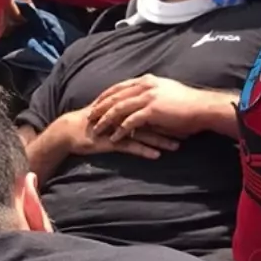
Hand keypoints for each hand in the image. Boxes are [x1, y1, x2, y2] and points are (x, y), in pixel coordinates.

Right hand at [63, 104, 179, 160]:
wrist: (70, 131)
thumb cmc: (93, 123)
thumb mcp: (113, 114)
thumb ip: (129, 111)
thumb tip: (146, 112)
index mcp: (125, 105)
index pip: (151, 107)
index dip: (169, 112)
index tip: (186, 118)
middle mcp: (123, 114)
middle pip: (151, 119)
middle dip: (170, 126)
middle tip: (189, 131)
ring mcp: (117, 127)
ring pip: (144, 133)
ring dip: (161, 139)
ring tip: (177, 146)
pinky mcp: (110, 140)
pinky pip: (130, 146)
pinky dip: (144, 150)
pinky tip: (156, 155)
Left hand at [88, 76, 213, 140]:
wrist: (204, 108)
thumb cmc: (189, 104)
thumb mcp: (166, 95)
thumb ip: (150, 99)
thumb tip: (140, 108)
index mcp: (148, 80)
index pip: (120, 86)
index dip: (107, 95)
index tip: (96, 103)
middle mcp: (146, 86)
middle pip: (115, 95)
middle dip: (101, 106)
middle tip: (89, 116)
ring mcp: (148, 97)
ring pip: (119, 108)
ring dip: (106, 119)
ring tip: (97, 129)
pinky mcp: (152, 110)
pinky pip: (130, 121)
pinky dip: (121, 130)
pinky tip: (114, 138)